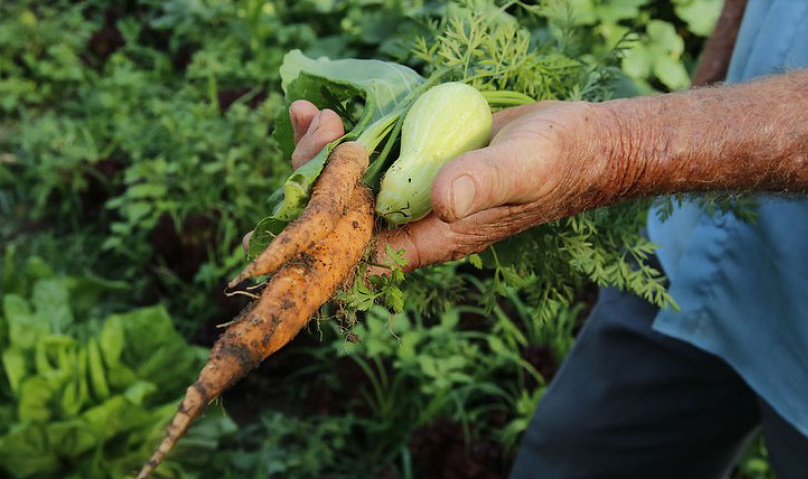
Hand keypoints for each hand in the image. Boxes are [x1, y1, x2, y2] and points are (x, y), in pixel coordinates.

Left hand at [255, 98, 611, 271]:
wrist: (576, 141)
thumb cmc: (557, 160)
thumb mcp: (524, 168)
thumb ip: (486, 183)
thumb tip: (442, 201)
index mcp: (435, 237)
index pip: (363, 251)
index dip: (327, 226)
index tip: (314, 181)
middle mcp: (415, 219)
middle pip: (344, 215)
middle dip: (315, 176)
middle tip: (321, 127)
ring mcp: (412, 189)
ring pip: (346, 184)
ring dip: (319, 152)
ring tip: (311, 113)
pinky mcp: (414, 160)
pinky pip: (365, 155)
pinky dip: (337, 137)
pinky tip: (317, 110)